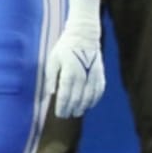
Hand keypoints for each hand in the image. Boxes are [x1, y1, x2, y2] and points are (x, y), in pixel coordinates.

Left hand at [44, 0, 104, 118]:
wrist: (84, 36)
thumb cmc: (65, 48)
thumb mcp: (52, 60)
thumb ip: (51, 78)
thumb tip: (51, 94)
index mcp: (69, 71)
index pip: (65, 94)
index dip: (62, 106)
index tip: (59, 114)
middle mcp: (82, 75)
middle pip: (77, 97)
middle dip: (71, 108)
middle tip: (65, 116)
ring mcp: (93, 75)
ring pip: (89, 96)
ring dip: (83, 106)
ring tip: (77, 113)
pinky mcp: (100, 74)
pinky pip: (99, 90)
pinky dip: (94, 99)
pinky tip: (89, 105)